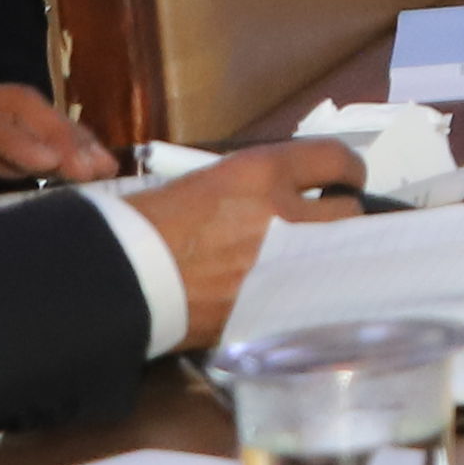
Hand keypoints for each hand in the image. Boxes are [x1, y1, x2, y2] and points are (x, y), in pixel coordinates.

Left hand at [0, 80, 109, 238]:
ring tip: (102, 167)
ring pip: (21, 119)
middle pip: (7, 104)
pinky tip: (81, 167)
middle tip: (94, 166)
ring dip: (64, 140)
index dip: (13, 137)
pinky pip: (16, 142)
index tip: (51, 161)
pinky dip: (52, 153)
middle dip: (56, 131)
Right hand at [127, 142, 371, 346]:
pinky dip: (303, 293)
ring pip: (335, 257)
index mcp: (261, 173)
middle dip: (340, 218)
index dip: (347, 169)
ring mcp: (278, 264)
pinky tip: (288, 292)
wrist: (114, 277)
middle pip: (348, 212)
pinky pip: (307, 295)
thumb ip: (259, 185)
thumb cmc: (148, 221)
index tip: (345, 179)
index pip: (335, 159)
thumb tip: (292, 195)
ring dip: (326, 256)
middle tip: (324, 226)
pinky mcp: (268, 305)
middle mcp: (280, 214)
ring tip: (308, 260)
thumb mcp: (209, 182)